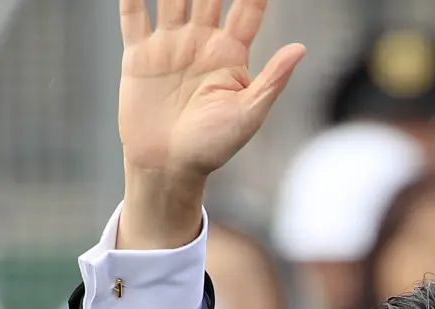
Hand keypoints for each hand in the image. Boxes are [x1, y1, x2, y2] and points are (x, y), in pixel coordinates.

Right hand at [116, 0, 304, 248]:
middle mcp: (201, 43)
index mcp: (230, 54)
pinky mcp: (139, 57)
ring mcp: (169, 46)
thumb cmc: (213, 146)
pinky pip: (134, 18)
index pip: (247, 9)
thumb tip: (300, 48)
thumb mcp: (248, 114)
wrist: (168, 168)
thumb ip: (272, 79)